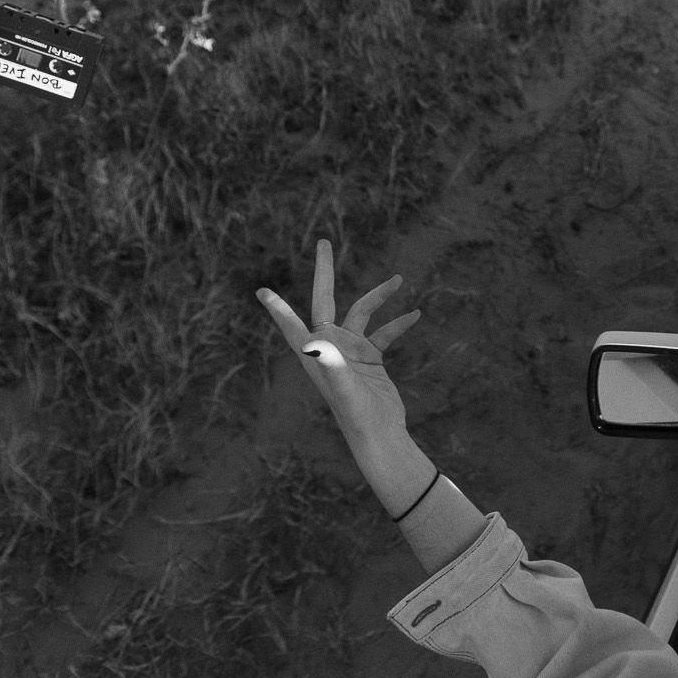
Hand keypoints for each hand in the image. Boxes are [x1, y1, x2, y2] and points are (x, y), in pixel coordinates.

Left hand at [257, 240, 421, 476]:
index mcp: (315, 352)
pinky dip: (398, 323)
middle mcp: (330, 347)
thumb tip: (315, 343)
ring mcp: (351, 351)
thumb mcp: (343, 388)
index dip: (277, 307)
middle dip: (324, 272)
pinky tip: (415, 315)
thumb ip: (331, 364)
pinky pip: (384, 333)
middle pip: (324, 300)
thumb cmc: (357, 415)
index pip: (291, 323)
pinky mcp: (370, 358)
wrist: (381, 435)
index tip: (261, 291)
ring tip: (399, 279)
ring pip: (362, 312)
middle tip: (323, 242)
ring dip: (379, 296)